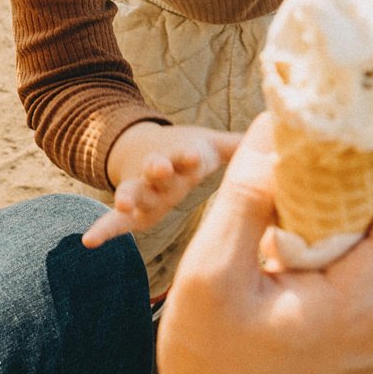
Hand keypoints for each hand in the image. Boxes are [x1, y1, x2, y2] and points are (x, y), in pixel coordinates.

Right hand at [84, 122, 241, 247]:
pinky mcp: (131, 210)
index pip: (189, 157)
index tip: (195, 156)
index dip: (191, 156)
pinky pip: (114, 222)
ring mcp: (143, 191)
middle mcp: (163, 174)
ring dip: (130, 195)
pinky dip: (103, 230)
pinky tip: (89, 242)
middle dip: (160, 169)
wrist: (145, 149)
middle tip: (160, 169)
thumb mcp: (214, 144)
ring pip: (135, 192)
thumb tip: (284, 131)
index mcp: (185, 159)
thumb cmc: (191, 151)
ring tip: (124, 203)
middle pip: (160, 172)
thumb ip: (244, 145)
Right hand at [144, 114, 372, 373]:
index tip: (315, 163)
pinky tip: (293, 298)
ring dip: (338, 238)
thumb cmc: (209, 372)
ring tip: (279, 270)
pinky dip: (341, 272)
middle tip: (280, 221)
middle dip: (341, 201)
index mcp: (365, 303)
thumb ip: (248, 195)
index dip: (369, 163)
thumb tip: (279, 130)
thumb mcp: (207, 275)